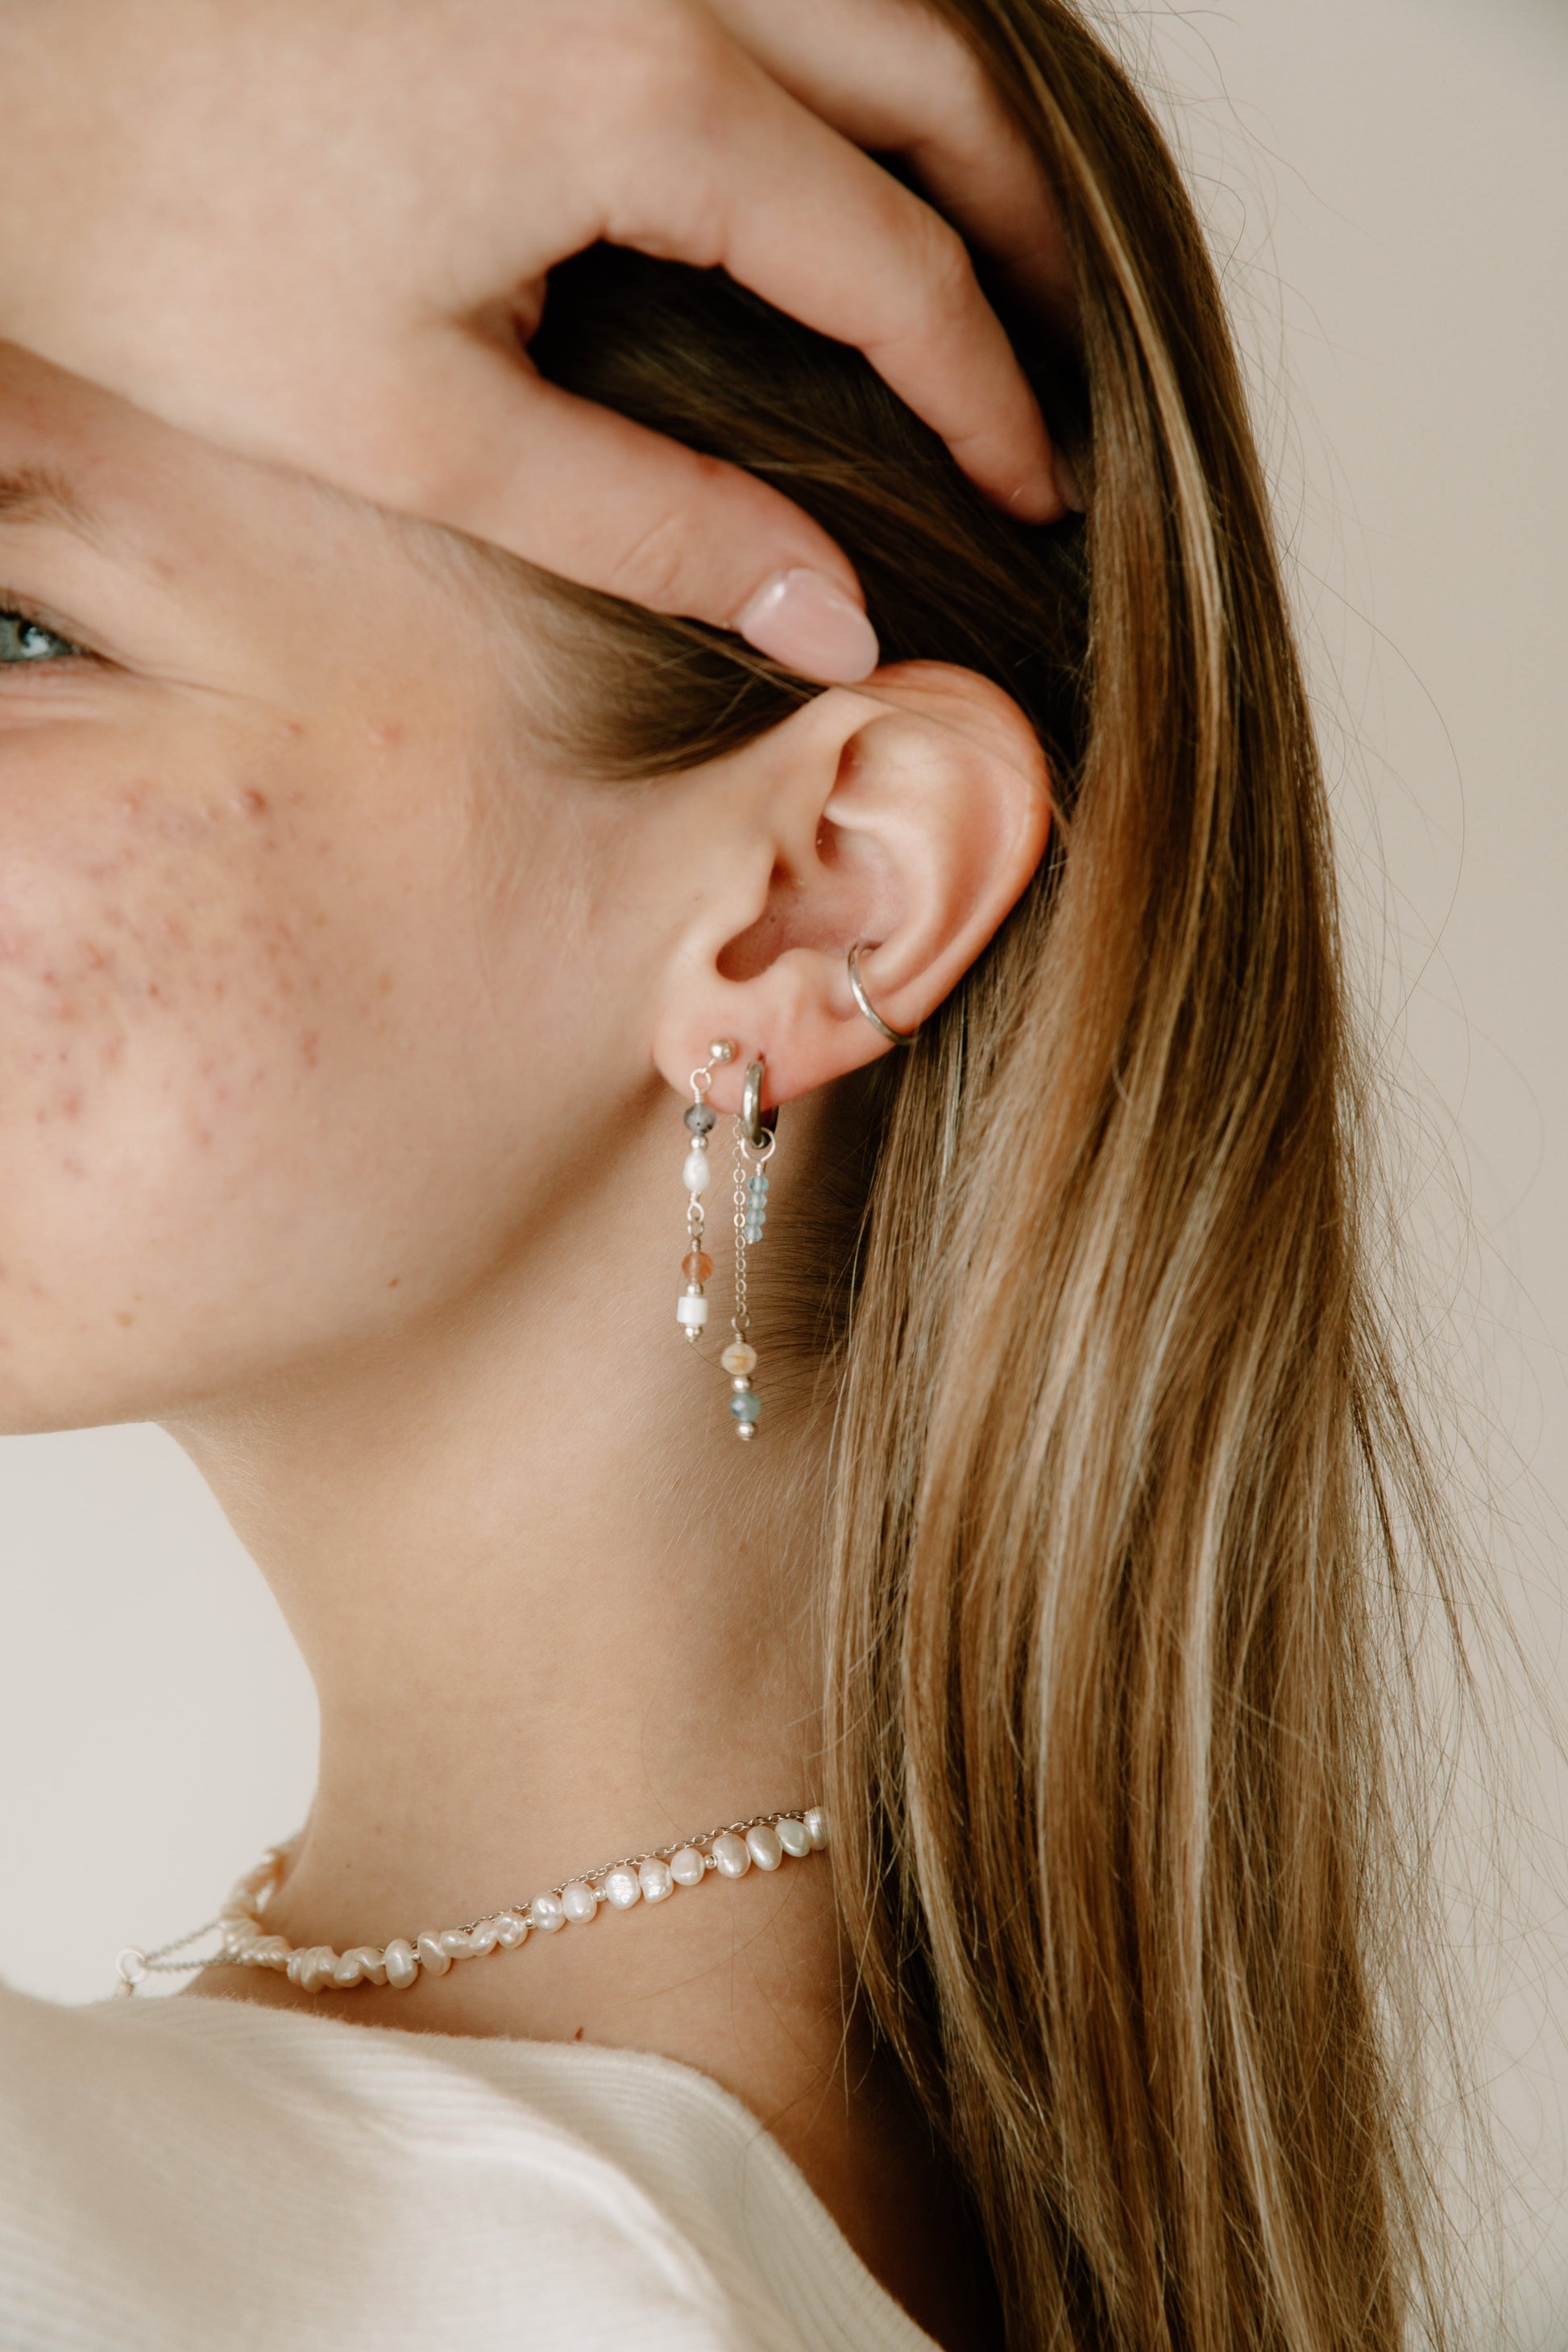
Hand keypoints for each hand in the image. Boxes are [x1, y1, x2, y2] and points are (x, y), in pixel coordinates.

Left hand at [0, 0, 1076, 681]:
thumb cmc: (164, 249)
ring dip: (946, 121)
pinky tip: (824, 144)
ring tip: (977, 260)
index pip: (896, 262)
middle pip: (938, 83)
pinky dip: (839, 52)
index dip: (989, 390)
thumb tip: (840, 619)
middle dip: (1020, 234)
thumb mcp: (428, 431)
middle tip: (1054, 366)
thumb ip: (660, 524)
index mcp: (644, 99)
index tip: (1041, 486)